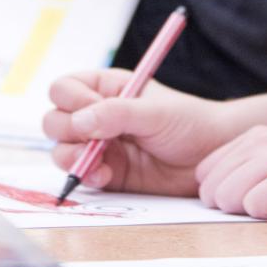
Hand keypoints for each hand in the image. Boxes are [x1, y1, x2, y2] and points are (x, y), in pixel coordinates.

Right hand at [44, 69, 237, 196]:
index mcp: (106, 88)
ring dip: (72, 157)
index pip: (65, 88)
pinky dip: (86, 177)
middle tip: (93, 139)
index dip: (71, 100)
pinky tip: (106, 176)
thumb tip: (79, 122)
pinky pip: (81, 176)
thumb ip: (116, 114)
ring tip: (97, 163)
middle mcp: (96, 115)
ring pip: (61, 149)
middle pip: (55, 120)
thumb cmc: (188, 121)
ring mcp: (99, 146)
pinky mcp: (107, 173)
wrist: (212, 156)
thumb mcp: (154, 111)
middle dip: (67, 131)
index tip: (92, 109)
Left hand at [196, 127, 266, 221]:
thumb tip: (211, 201)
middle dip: (232, 210)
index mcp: (254, 138)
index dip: (223, 198)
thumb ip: (245, 177)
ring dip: (251, 214)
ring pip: (229, 198)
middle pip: (212, 190)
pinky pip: (257, 205)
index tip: (250, 205)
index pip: (205, 175)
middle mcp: (263, 142)